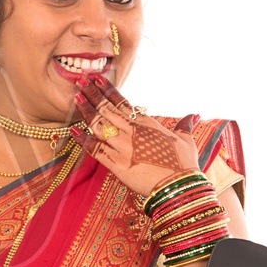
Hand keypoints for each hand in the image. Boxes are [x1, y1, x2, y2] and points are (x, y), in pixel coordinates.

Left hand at [69, 75, 199, 195]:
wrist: (179, 187)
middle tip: (80, 81)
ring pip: (99, 125)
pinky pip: (95, 149)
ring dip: (86, 110)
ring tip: (76, 98)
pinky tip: (73, 130)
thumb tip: (194, 115)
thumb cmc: (184, 165)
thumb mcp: (186, 141)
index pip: (123, 102)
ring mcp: (123, 147)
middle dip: (92, 93)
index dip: (108, 90)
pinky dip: (83, 140)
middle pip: (107, 109)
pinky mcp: (116, 164)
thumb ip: (185, 125)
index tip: (97, 79)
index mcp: (147, 124)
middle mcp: (132, 132)